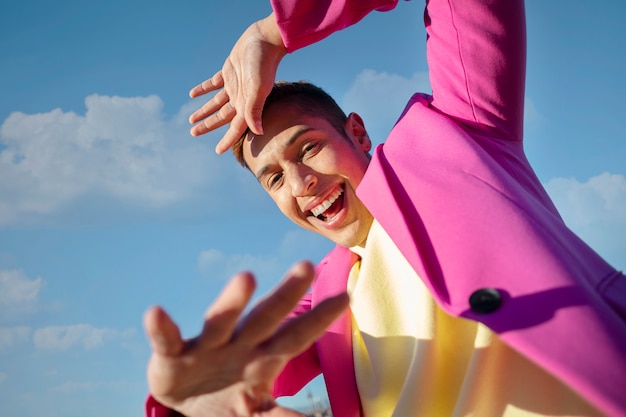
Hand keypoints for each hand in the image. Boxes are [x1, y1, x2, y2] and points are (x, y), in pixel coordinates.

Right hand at [144, 261, 348, 416]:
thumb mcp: (258, 411)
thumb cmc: (230, 396)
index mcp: (262, 357)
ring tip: (247, 278)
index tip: (346, 299)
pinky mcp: (171, 354)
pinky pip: (167, 339)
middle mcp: (238, 344)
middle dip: (286, 296)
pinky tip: (156, 312)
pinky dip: (161, 327)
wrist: (185, 402)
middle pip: (266, 318)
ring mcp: (206, 346)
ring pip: (220, 321)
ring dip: (232, 302)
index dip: (320, 321)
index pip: (297, 337)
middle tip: (306, 267)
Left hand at [188, 13, 286, 154]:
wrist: (264, 40)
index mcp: (248, 104)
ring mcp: (234, 85)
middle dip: (208, 125)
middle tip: (193, 133)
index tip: (218, 151)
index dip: (227, 140)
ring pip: (216, 103)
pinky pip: (213, 84)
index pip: (236, 128)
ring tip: (191, 120)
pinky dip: (203, 89)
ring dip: (204, 111)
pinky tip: (192, 94)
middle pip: (222, 117)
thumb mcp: (257, 87)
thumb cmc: (263, 64)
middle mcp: (241, 98)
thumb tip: (257, 132)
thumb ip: (254, 109)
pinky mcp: (229, 72)